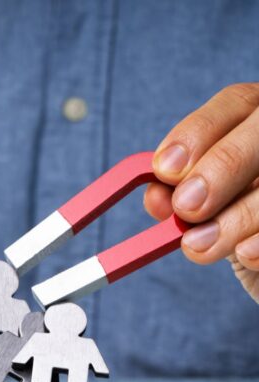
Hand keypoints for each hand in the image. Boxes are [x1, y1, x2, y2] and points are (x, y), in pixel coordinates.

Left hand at [144, 83, 258, 303]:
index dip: (198, 133)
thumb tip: (158, 197)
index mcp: (258, 119)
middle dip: (222, 167)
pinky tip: (243, 254)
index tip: (164, 170)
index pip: (237, 102)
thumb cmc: (234, 219)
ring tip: (197, 246)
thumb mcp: (204, 202)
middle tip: (186, 207)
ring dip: (238, 216)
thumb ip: (177, 193)